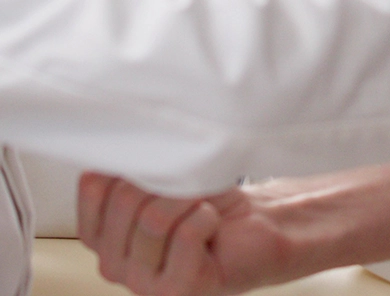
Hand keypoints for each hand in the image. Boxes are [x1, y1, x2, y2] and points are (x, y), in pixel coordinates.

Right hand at [77, 173, 291, 295]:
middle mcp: (112, 263)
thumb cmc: (210, 201)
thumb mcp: (167, 176)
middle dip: (166, 181)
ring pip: (155, 218)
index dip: (131, 164)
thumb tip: (125, 148)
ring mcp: (141, 283)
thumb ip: (136, 169)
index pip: (93, 188)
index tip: (158, 162)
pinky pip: (187, 234)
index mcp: (102, 234)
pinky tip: (213, 225)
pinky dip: (207, 216)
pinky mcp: (176, 291)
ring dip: (190, 199)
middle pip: (125, 200)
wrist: (255, 225)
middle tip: (188, 188)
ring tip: (202, 207)